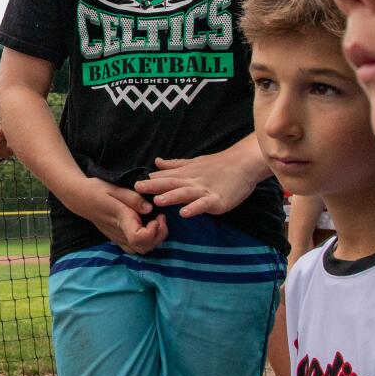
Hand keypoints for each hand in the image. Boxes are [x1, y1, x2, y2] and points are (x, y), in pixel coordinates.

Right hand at [78, 176, 167, 254]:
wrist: (80, 198)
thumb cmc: (97, 190)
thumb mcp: (115, 188)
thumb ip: (134, 198)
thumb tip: (150, 209)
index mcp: (121, 219)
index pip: (139, 238)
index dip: (154, 231)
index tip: (158, 217)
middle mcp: (120, 233)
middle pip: (145, 247)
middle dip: (159, 235)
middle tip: (160, 217)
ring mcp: (118, 238)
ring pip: (141, 250)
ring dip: (154, 239)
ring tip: (155, 222)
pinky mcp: (117, 238)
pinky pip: (134, 248)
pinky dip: (145, 242)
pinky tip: (146, 228)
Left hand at [137, 150, 261, 218]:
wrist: (244, 163)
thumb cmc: (218, 164)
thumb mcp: (194, 163)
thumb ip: (175, 165)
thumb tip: (156, 162)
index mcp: (186, 173)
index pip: (164, 176)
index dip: (149, 181)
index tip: (130, 186)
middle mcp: (192, 181)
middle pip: (171, 183)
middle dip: (153, 187)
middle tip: (136, 189)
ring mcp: (205, 191)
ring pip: (185, 193)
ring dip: (171, 197)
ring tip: (157, 201)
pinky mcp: (217, 200)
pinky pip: (204, 204)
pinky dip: (195, 208)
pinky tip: (185, 213)